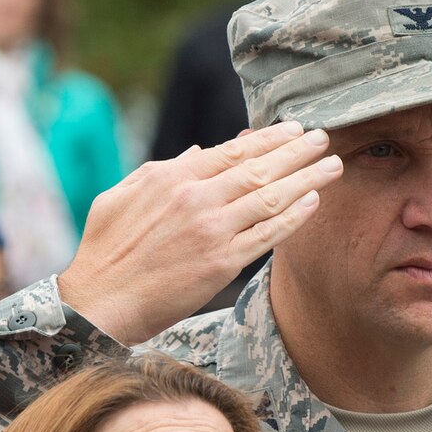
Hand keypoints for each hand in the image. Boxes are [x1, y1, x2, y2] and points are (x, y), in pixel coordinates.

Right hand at [58, 120, 342, 344]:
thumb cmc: (105, 251)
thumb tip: (199, 150)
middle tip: (324, 138)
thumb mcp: (122, 195)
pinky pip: (268, 235)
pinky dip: (293, 217)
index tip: (292, 130)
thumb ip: (163, 169)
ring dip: (307, 179)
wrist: (100, 302)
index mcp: (172, 177)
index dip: (268, 139)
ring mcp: (212, 231)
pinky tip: (312, 203)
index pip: (232, 150)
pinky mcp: (222, 264)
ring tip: (332, 166)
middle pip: (259, 168)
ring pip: (271, 197)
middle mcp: (196, 198)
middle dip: (297, 151)